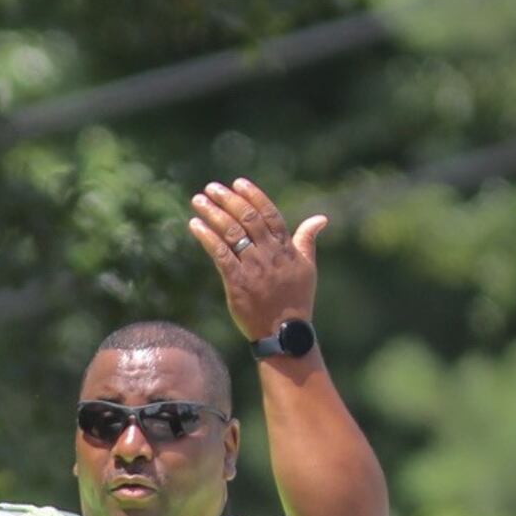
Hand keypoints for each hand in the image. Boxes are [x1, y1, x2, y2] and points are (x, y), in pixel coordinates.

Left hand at [187, 178, 326, 342]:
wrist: (285, 332)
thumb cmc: (296, 300)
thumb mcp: (307, 267)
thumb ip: (308, 240)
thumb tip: (321, 219)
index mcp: (286, 247)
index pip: (269, 213)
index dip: (253, 195)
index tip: (238, 182)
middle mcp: (269, 253)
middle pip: (247, 218)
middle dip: (228, 200)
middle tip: (211, 187)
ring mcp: (253, 267)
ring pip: (231, 233)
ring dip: (213, 213)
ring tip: (199, 200)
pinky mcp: (237, 282)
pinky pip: (220, 254)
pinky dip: (207, 237)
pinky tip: (195, 225)